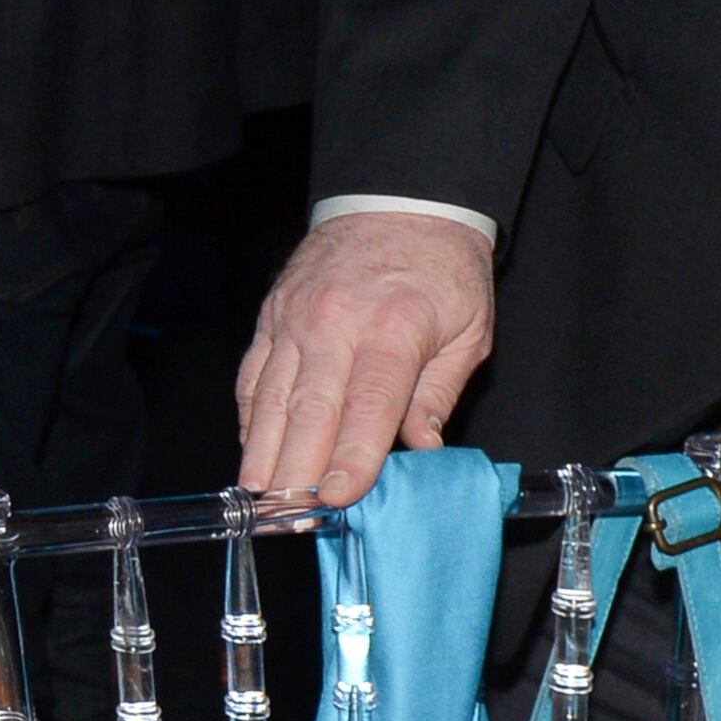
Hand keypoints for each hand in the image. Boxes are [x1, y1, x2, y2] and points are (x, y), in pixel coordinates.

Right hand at [234, 211, 498, 504]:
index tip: (336, 497)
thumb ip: (440, 392)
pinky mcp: (272, 318)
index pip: (368, 406)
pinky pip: (254, 376)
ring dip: (263, 452)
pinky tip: (252, 452)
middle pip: (309, 410)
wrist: (398, 203)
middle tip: (288, 516)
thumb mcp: (469, 329)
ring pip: (271, 397)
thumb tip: (422, 449)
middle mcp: (336, 325)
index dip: (351, 456)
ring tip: (258, 498)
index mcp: (394, 330)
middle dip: (296, 469)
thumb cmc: (441, 271)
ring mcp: (295, 320)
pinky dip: (251, 418)